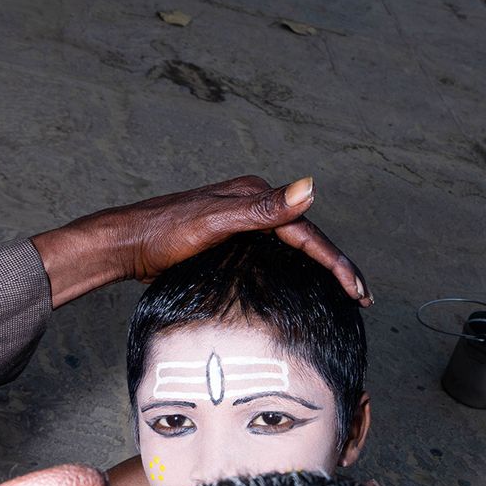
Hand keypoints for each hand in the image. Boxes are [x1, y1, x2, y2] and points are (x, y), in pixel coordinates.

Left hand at [32, 175, 370, 308]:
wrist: (124, 245)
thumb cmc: (162, 236)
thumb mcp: (214, 222)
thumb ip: (263, 208)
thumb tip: (310, 188)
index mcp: (253, 196)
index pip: (308, 232)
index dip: (337, 262)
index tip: (357, 291)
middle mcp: (251, 203)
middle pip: (306, 237)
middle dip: (337, 266)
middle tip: (362, 297)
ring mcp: (241, 221)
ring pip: (293, 246)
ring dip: (321, 267)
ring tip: (344, 292)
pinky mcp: (230, 239)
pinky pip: (276, 253)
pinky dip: (296, 269)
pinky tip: (302, 286)